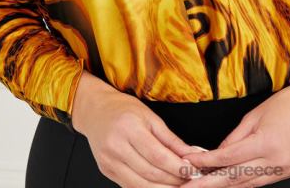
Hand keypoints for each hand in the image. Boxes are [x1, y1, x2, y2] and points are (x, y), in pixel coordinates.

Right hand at [72, 70, 197, 186]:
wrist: (96, 111)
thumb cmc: (124, 109)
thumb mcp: (150, 117)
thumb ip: (171, 139)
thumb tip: (192, 153)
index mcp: (130, 129)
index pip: (158, 156)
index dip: (177, 167)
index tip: (193, 171)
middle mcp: (116, 147)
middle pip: (150, 173)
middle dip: (173, 180)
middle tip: (190, 180)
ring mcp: (109, 162)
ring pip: (140, 185)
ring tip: (178, 185)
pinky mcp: (106, 172)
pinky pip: (130, 186)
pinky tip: (160, 186)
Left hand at [179, 64, 289, 187]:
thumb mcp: (257, 112)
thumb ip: (237, 135)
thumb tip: (220, 151)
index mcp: (266, 142)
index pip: (228, 158)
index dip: (206, 162)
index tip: (189, 164)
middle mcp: (277, 160)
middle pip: (236, 178)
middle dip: (211, 184)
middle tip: (190, 187)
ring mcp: (286, 168)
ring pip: (250, 184)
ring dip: (227, 186)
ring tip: (207, 186)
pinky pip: (264, 180)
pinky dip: (247, 181)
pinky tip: (233, 181)